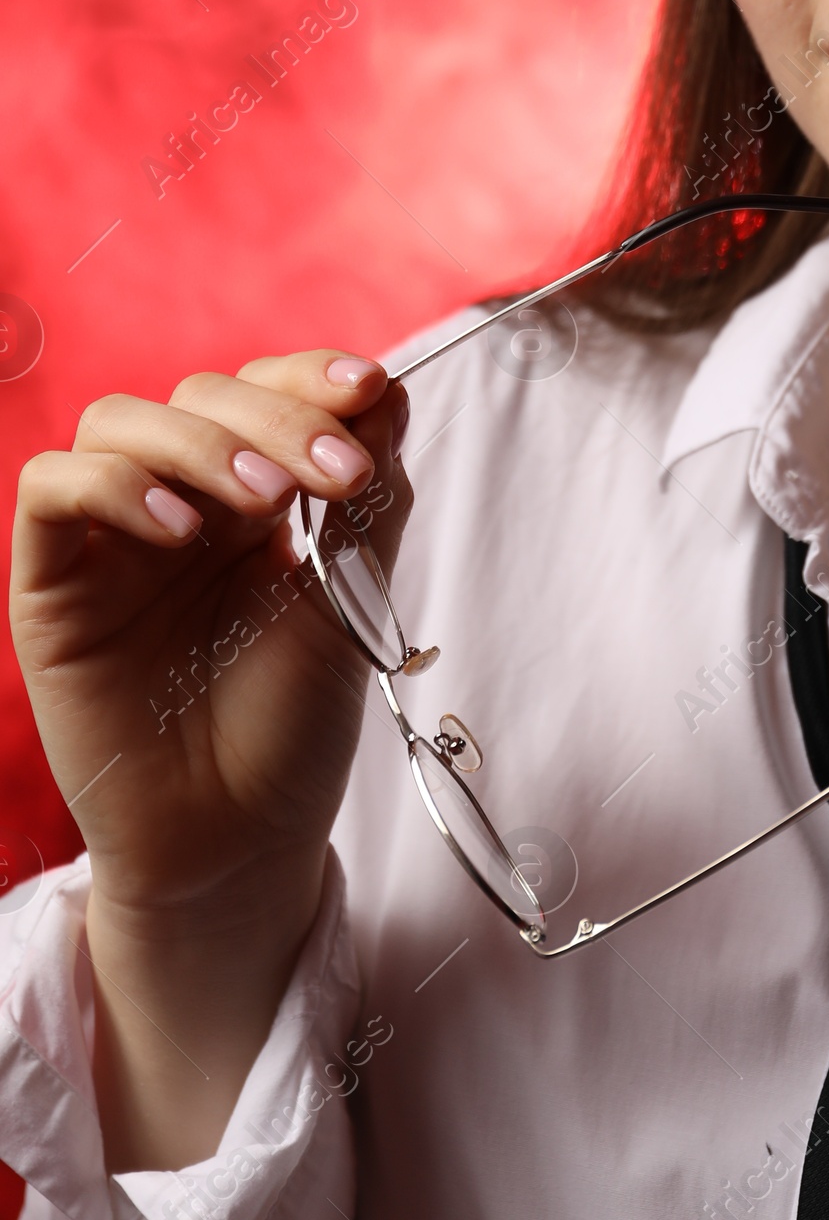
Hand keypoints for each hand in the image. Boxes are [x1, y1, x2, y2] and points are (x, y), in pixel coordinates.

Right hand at [11, 349, 410, 924]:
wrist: (236, 844)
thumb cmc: (292, 727)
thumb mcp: (350, 597)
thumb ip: (366, 498)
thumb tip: (388, 388)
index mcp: (251, 495)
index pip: (264, 389)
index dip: (310, 376)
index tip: (368, 390)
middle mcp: (177, 501)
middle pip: (200, 395)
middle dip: (275, 417)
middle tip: (333, 475)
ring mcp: (109, 539)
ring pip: (118, 421)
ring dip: (200, 442)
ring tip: (265, 503)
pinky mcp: (52, 585)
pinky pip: (50, 491)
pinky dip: (112, 486)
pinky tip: (176, 529)